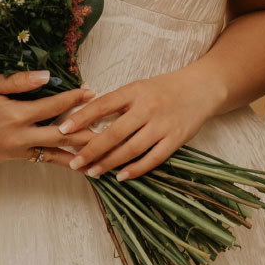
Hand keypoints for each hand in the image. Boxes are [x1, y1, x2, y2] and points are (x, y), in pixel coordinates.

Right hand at [0, 70, 95, 163]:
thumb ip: (19, 82)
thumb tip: (48, 76)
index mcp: (15, 115)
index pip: (53, 106)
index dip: (74, 98)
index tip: (93, 90)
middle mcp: (18, 137)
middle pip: (60, 136)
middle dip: (86, 133)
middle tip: (111, 132)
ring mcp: (14, 151)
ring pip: (52, 153)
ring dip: (76, 153)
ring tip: (100, 156)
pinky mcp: (8, 158)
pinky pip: (38, 159)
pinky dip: (56, 159)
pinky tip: (72, 162)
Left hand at [45, 67, 216, 180]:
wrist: (202, 88)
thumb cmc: (164, 88)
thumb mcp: (139, 87)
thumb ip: (117, 102)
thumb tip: (85, 116)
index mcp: (135, 91)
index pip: (103, 105)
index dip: (82, 117)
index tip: (62, 129)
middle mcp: (148, 107)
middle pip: (115, 133)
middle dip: (91, 149)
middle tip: (74, 162)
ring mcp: (163, 124)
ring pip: (131, 149)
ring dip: (110, 163)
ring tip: (92, 172)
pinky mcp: (176, 139)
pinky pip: (153, 158)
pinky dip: (136, 169)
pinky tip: (121, 176)